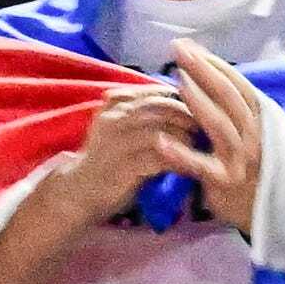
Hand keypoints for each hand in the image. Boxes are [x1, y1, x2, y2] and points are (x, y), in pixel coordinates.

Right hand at [51, 87, 192, 217]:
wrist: (79, 191)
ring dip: (184, 136)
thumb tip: (177, 102)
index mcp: (114, 106)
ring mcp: (118, 143)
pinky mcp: (124, 167)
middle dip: (186, 115)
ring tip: (200, 143)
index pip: (153, 92)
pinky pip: (157, 159)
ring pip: (160, 131)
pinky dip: (176, 160)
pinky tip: (189, 164)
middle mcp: (115, 119)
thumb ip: (137, 112)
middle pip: (159, 108)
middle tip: (205, 124)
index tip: (197, 105)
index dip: (179, 97)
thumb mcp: (115, 127)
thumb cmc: (105, 159)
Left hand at [162, 41, 264, 234]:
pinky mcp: (224, 184)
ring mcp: (241, 161)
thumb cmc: (257, 170)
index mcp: (262, 123)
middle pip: (230, 99)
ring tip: (178, 81)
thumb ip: (236, 112)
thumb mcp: (255, 137)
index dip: (217, 65)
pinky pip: (201, 166)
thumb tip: (211, 75)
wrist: (273, 217)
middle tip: (179, 50)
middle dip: (205, 71)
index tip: (193, 47)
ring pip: (220, 126)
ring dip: (199, 102)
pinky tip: (161, 141)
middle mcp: (255, 138)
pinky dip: (181, 153)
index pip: (240, 87)